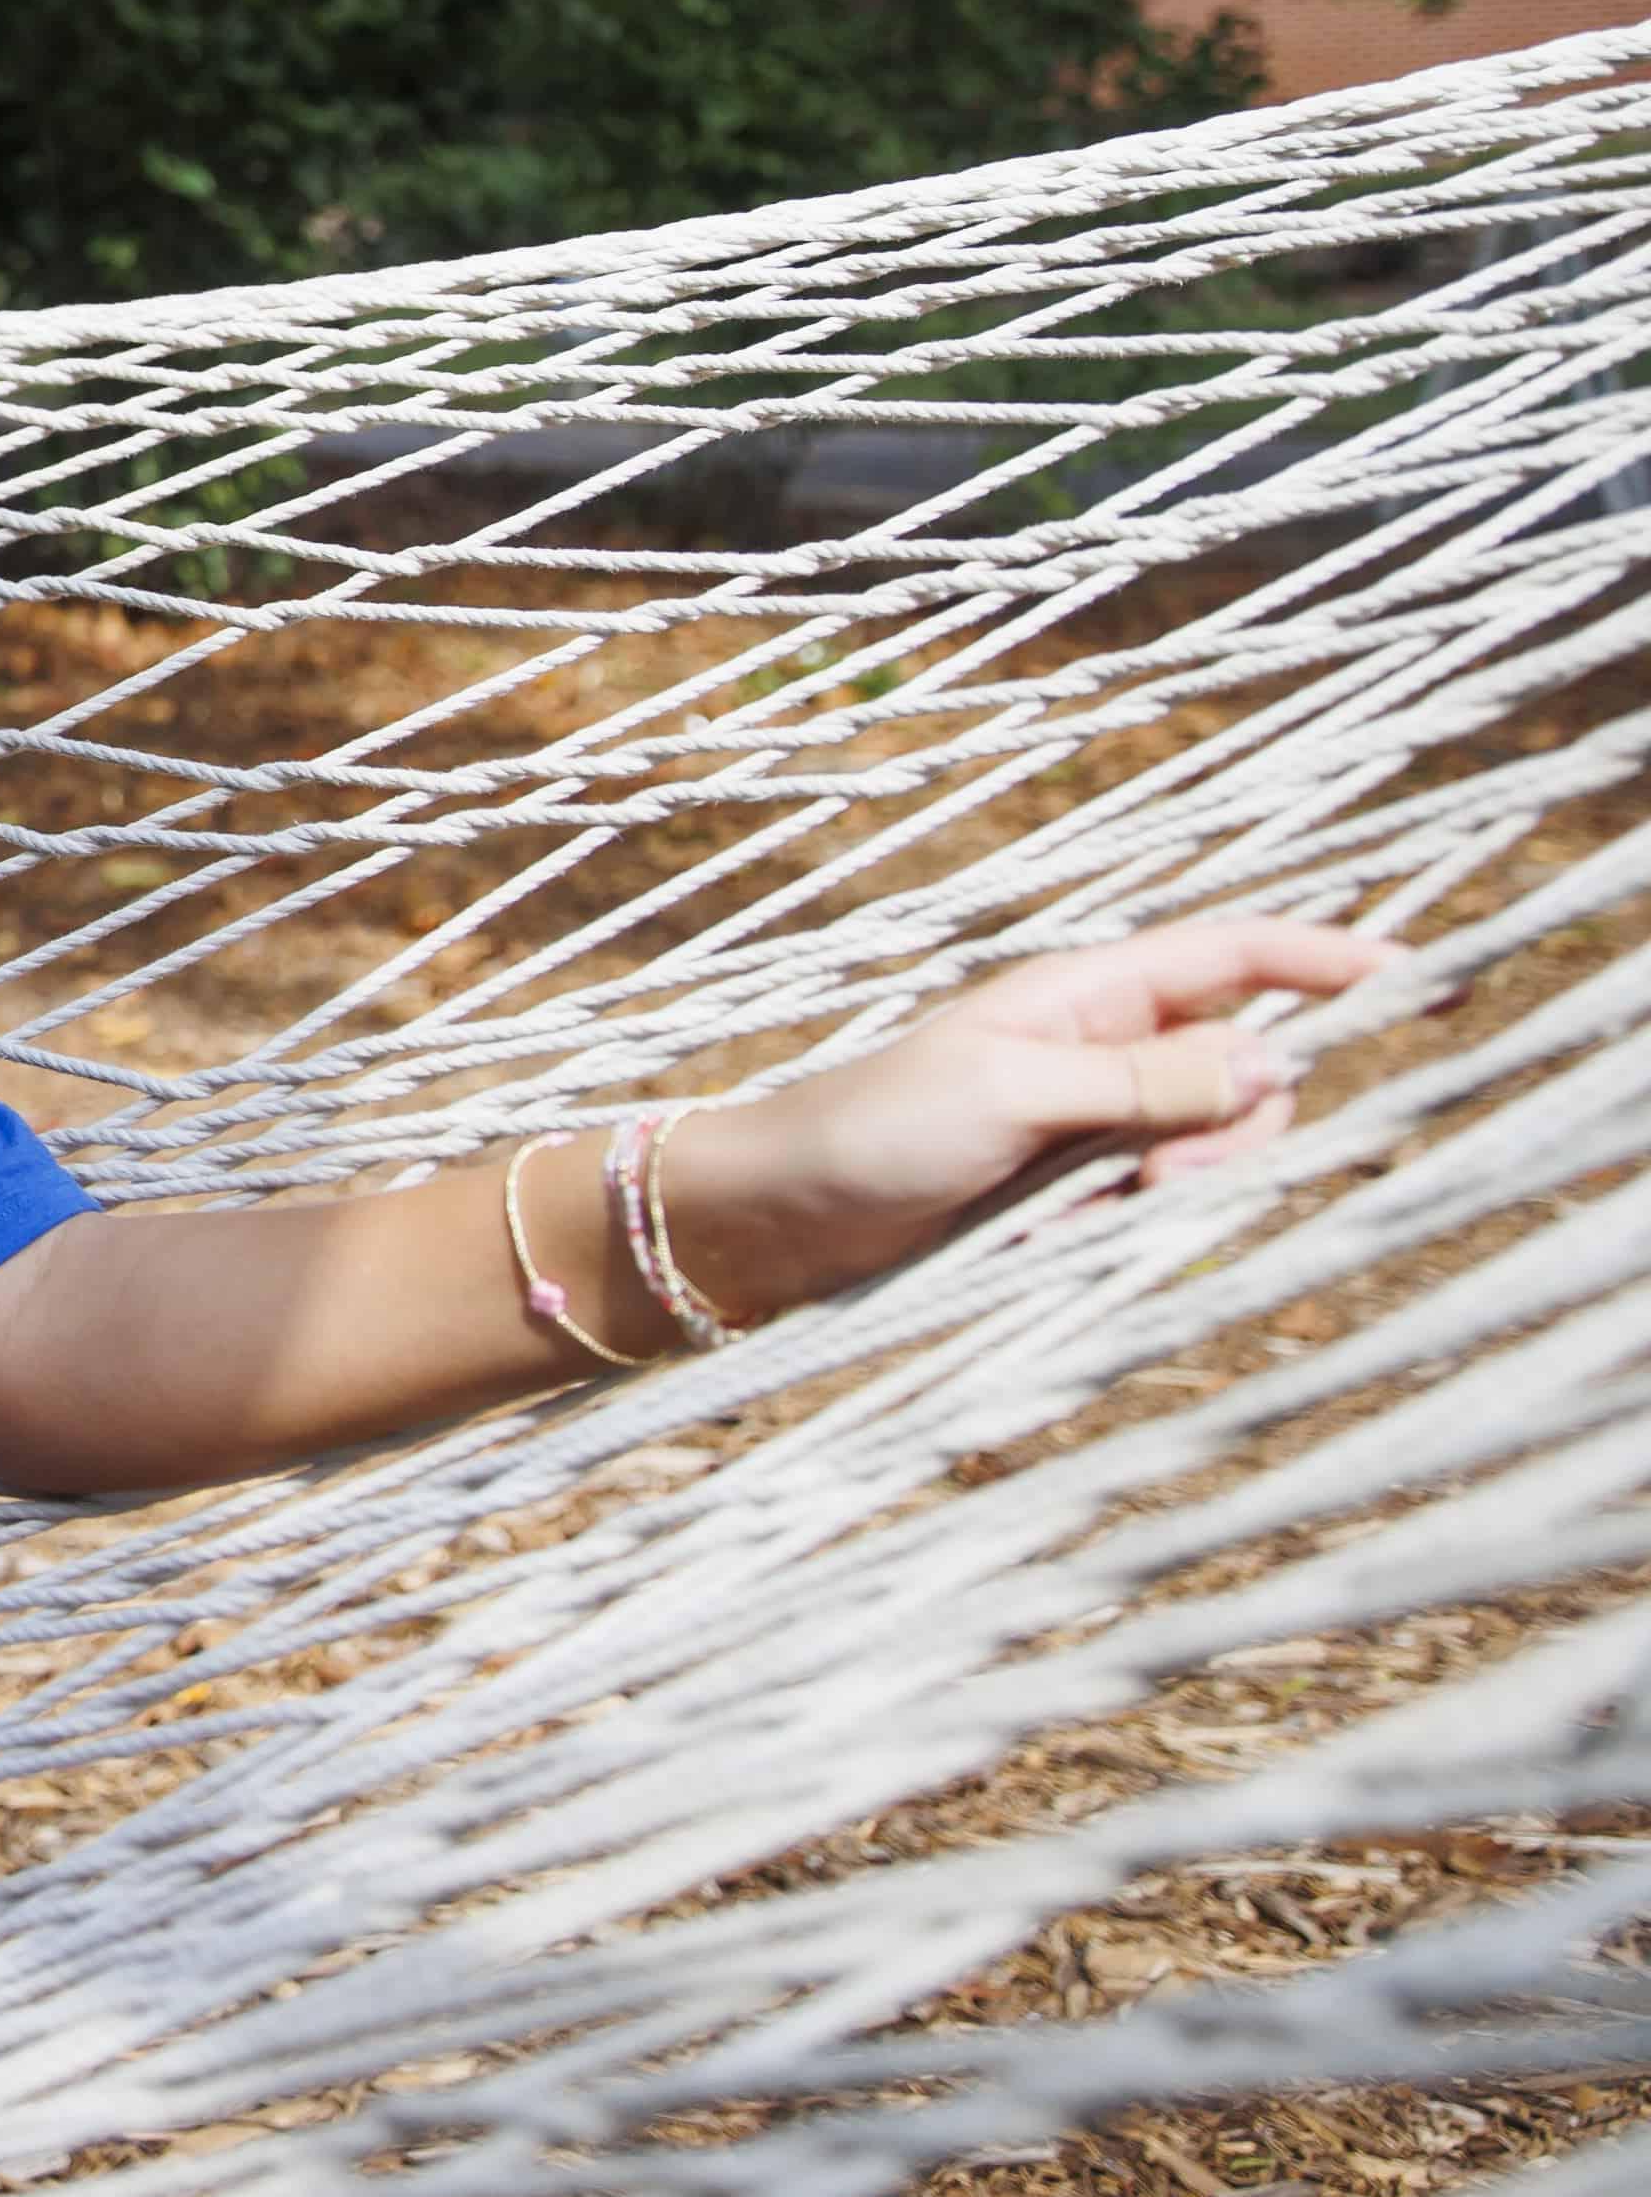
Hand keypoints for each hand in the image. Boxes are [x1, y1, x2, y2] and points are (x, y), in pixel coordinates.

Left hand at [660, 914, 1404, 1322]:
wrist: (775, 1219)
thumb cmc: (867, 1131)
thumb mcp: (1008, 1093)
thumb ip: (1141, 1080)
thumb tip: (1270, 1056)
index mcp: (1085, 995)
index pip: (1236, 957)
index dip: (1329, 960)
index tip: (1421, 977)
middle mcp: (1104, 1052)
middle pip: (1250, 1070)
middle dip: (1241, 1128)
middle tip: (1159, 1186)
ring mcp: (1093, 1125)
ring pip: (1215, 1146)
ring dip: (1192, 1185)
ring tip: (1108, 1213)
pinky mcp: (1071, 1193)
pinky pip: (1160, 1204)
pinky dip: (1141, 1226)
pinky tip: (1073, 1240)